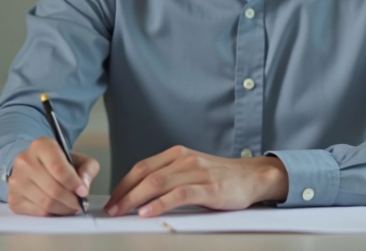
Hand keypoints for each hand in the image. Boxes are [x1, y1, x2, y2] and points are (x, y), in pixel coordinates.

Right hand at [7, 136, 100, 215]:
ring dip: (63, 209)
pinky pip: (37, 213)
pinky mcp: (13, 199)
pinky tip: (58, 209)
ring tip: (71, 207)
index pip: (58, 168)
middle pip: (53, 188)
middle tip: (79, 203)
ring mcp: (16, 181)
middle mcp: (24, 161)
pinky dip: (52, 214)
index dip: (73, 183)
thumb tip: (83, 186)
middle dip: (71, 200)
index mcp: (41, 145)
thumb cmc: (58, 163)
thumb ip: (87, 168)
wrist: (33, 166)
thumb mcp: (78, 158)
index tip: (83, 191)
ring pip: (46, 203)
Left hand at [104, 146, 287, 217]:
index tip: (112, 199)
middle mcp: (185, 160)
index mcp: (178, 154)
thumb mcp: (191, 169)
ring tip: (123, 212)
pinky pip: (179, 194)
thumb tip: (140, 193)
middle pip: (146, 175)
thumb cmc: (221, 176)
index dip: (123, 183)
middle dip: (124, 193)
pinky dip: (160, 203)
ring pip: (159, 183)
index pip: (142, 166)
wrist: (253, 176)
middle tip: (112, 209)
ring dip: (136, 198)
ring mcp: (197, 173)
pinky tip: (148, 212)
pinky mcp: (209, 188)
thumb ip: (169, 176)